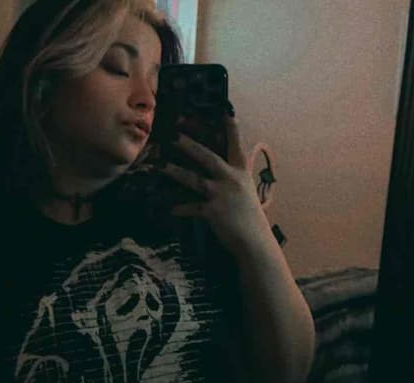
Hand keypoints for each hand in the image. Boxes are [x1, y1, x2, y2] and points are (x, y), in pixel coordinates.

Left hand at [157, 113, 271, 258]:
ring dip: (174, 171)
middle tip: (174, 133)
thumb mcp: (246, 193)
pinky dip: (178, 208)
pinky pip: (190, 208)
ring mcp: (221, 195)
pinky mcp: (212, 211)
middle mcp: (232, 180)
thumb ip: (235, 179)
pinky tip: (167, 208)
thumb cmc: (250, 218)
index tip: (224, 110)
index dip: (230, 128)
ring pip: (194, 179)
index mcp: (242, 173)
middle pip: (207, 157)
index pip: (235, 145)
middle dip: (189, 145)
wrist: (254, 242)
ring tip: (158, 166)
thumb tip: (222, 172)